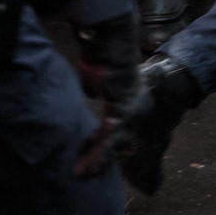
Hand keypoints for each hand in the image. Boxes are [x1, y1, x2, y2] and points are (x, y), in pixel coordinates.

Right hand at [73, 14, 149, 177]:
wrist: (109, 41)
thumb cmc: (101, 53)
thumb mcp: (95, 74)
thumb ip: (95, 85)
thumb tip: (91, 90)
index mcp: (125, 95)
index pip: (111, 125)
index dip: (96, 140)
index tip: (82, 151)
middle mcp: (132, 104)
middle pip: (114, 137)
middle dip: (97, 155)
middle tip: (83, 172)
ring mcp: (133, 108)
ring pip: (115, 142)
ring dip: (99, 160)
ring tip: (84, 175)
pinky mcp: (127, 110)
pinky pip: (114, 138)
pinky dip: (102, 154)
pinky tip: (92, 167)